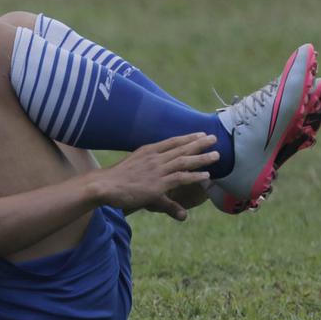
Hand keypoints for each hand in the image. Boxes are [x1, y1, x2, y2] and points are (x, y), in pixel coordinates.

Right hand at [93, 133, 219, 220]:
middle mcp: (154, 158)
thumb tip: (150, 176)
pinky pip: (180, 178)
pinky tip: (206, 174)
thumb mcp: (132, 172)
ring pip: (184, 161)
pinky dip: (194, 176)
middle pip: (181, 148)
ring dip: (201, 158)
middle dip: (199, 143)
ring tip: (216, 155)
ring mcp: (157, 170)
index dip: (187, 137)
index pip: (171, 142)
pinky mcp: (157, 184)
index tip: (200, 133)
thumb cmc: (114, 180)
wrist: (103, 186)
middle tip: (214, 138)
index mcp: (147, 151)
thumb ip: (145, 173)